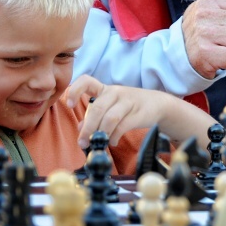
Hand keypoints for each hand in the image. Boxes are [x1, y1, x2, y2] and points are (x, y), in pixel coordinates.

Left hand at [67, 75, 215, 148]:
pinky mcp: (138, 113)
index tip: (68, 104)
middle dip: (87, 128)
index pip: (86, 81)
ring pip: (109, 118)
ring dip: (101, 134)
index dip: (74, 91)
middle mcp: (114, 92)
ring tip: (99, 144)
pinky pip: (122, 127)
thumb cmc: (128, 107)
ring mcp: (127, 101)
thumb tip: (80, 130)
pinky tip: (113, 142)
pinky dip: (114, 137)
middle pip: (97, 108)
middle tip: (82, 143)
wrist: (157, 104)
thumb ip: (94, 116)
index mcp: (104, 89)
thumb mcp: (110, 107)